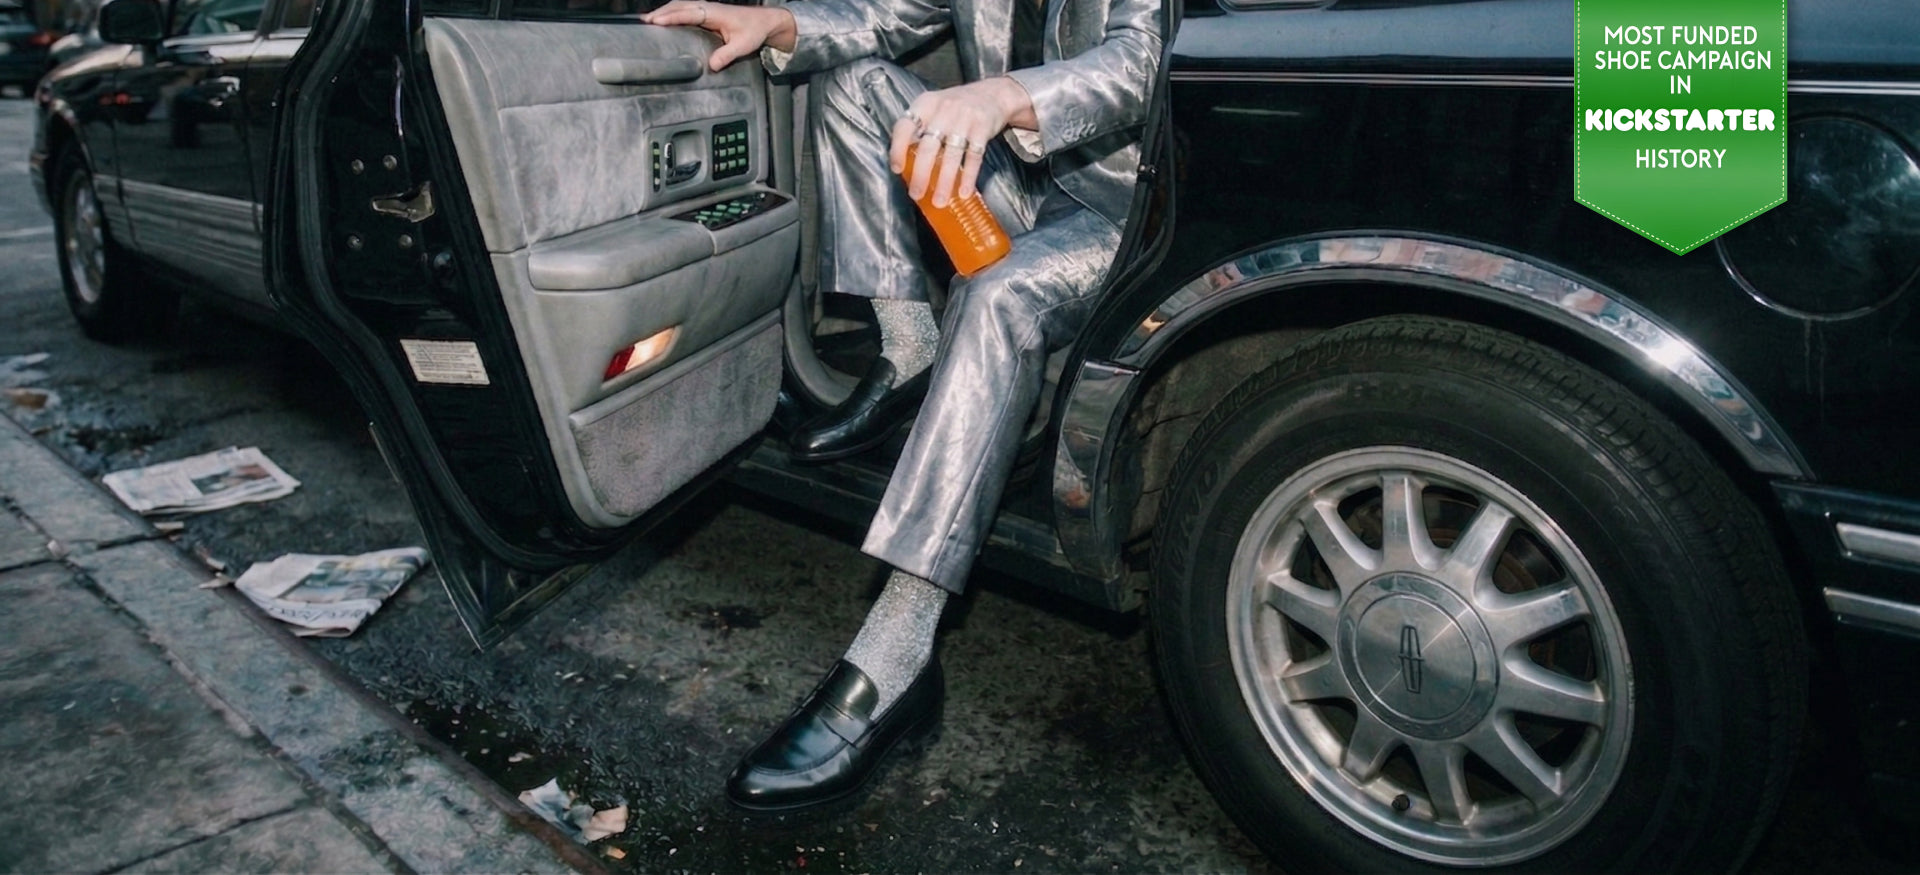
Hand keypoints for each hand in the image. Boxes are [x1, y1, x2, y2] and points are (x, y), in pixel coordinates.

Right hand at [641, 1, 796, 70]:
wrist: (764, 21)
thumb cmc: (754, 31)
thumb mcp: (743, 45)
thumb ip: (727, 55)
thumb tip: (712, 65)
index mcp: (714, 13)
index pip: (688, 13)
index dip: (671, 17)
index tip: (656, 22)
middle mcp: (707, 7)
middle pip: (679, 6)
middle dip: (661, 13)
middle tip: (644, 22)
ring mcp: (706, 8)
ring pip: (680, 5)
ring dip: (664, 11)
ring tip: (647, 20)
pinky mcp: (705, 12)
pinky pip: (684, 9)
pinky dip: (671, 12)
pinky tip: (662, 19)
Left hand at [888, 77, 1036, 207]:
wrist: (993, 93)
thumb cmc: (957, 106)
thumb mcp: (935, 107)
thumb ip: (920, 128)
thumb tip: (905, 164)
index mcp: (926, 104)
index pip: (904, 126)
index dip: (897, 148)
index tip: (897, 169)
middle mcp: (943, 110)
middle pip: (928, 146)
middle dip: (921, 174)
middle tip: (916, 194)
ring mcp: (964, 119)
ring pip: (951, 155)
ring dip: (945, 181)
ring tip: (940, 201)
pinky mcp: (983, 128)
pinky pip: (974, 156)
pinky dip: (968, 176)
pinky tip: (964, 192)